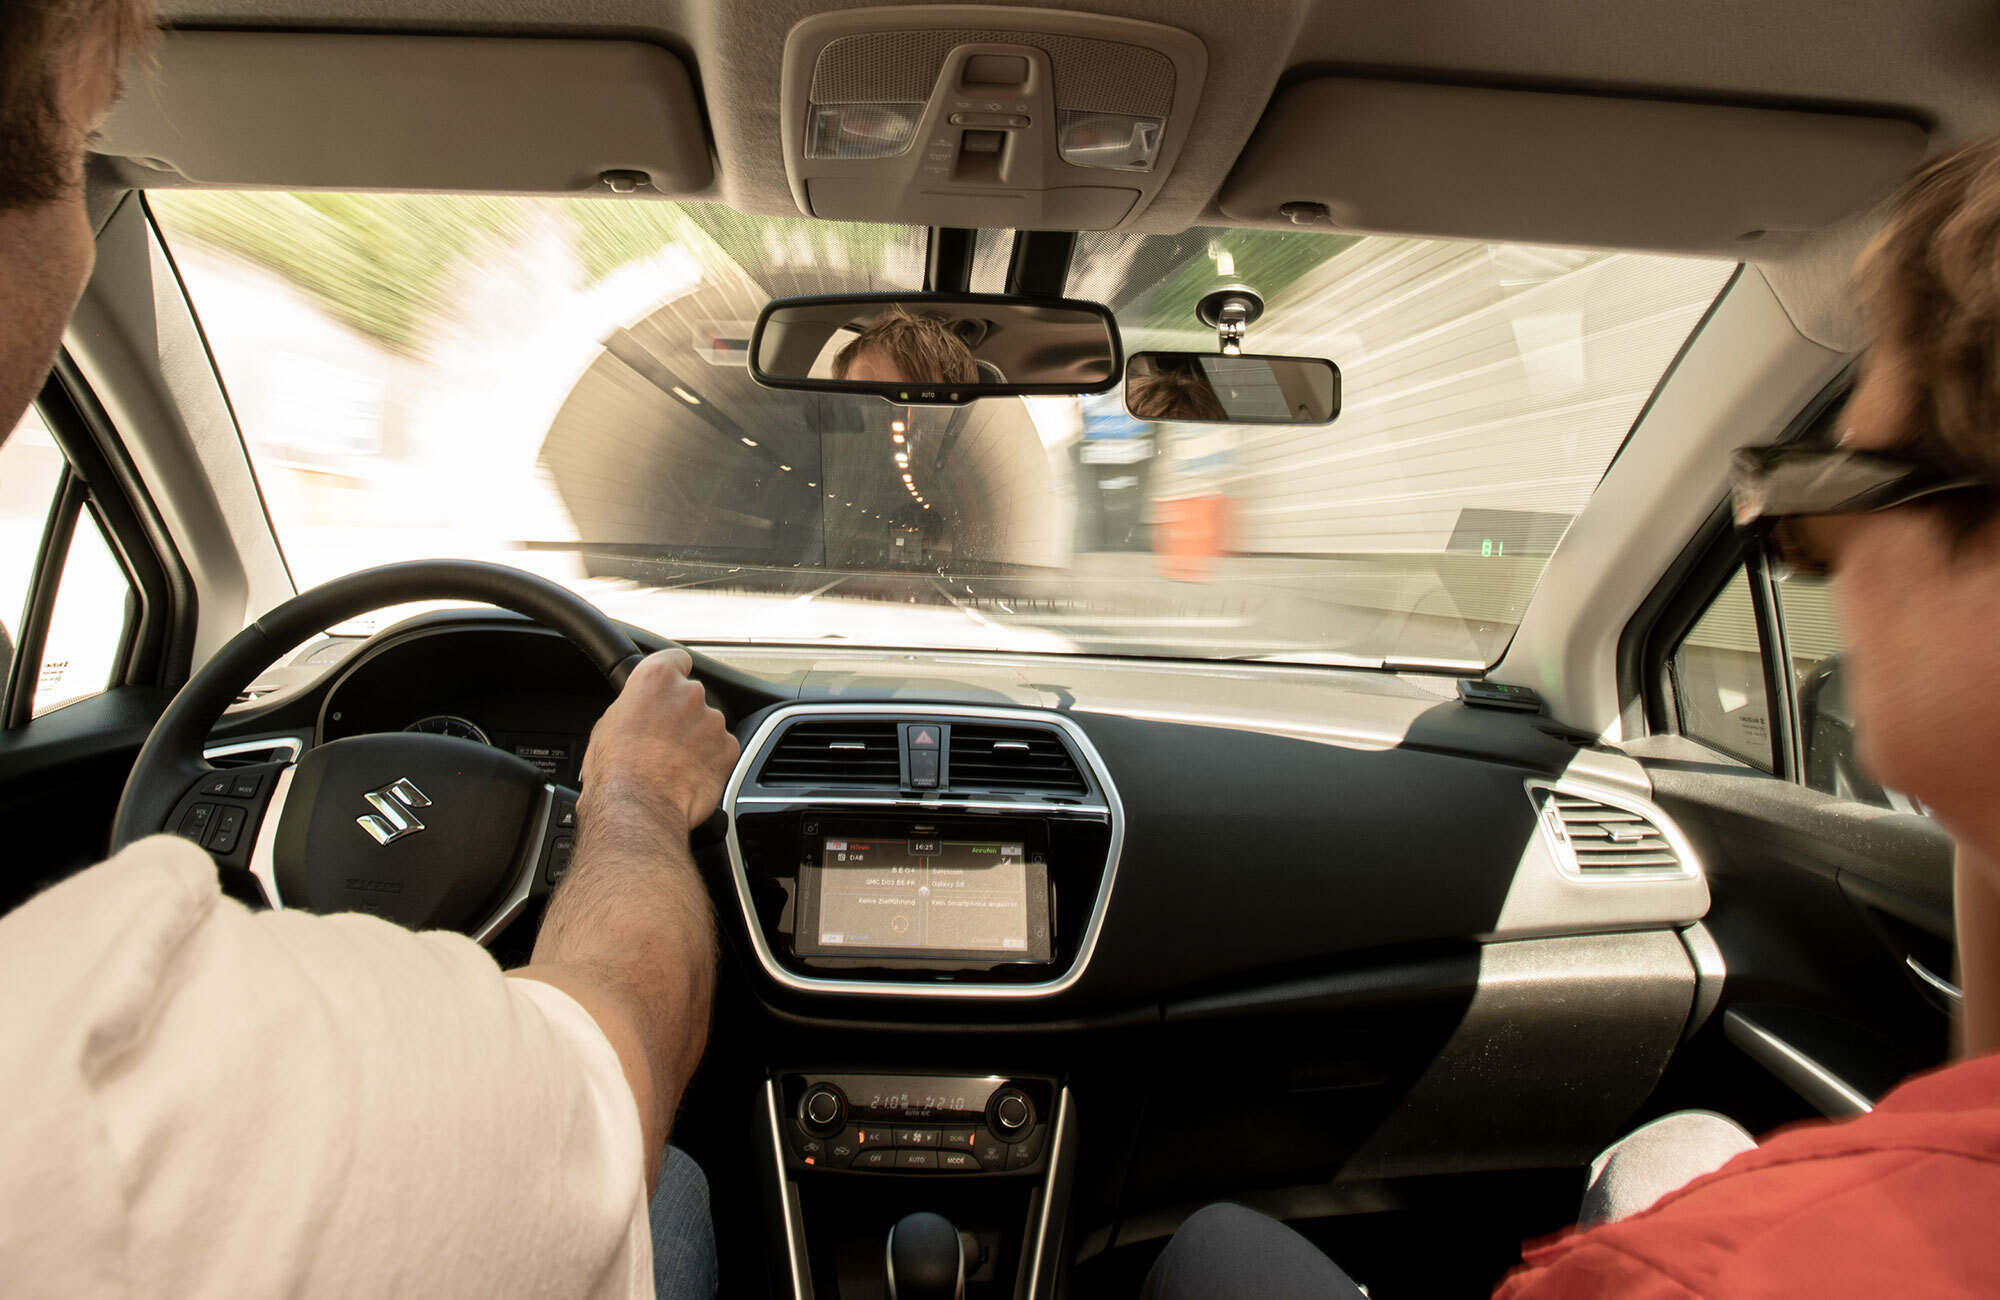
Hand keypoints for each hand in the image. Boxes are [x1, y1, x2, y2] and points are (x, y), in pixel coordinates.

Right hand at [578, 649, 738, 837]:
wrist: (638, 807)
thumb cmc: (615, 770)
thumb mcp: (608, 724)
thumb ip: (634, 705)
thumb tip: (639, 711)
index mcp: (656, 678)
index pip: (676, 659)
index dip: (673, 674)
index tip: (670, 686)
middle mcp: (690, 693)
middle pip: (692, 696)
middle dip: (682, 715)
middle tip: (662, 740)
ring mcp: (713, 721)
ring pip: (708, 725)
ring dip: (696, 739)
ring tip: (672, 764)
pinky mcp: (728, 749)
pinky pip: (721, 750)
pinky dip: (710, 761)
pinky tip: (688, 776)